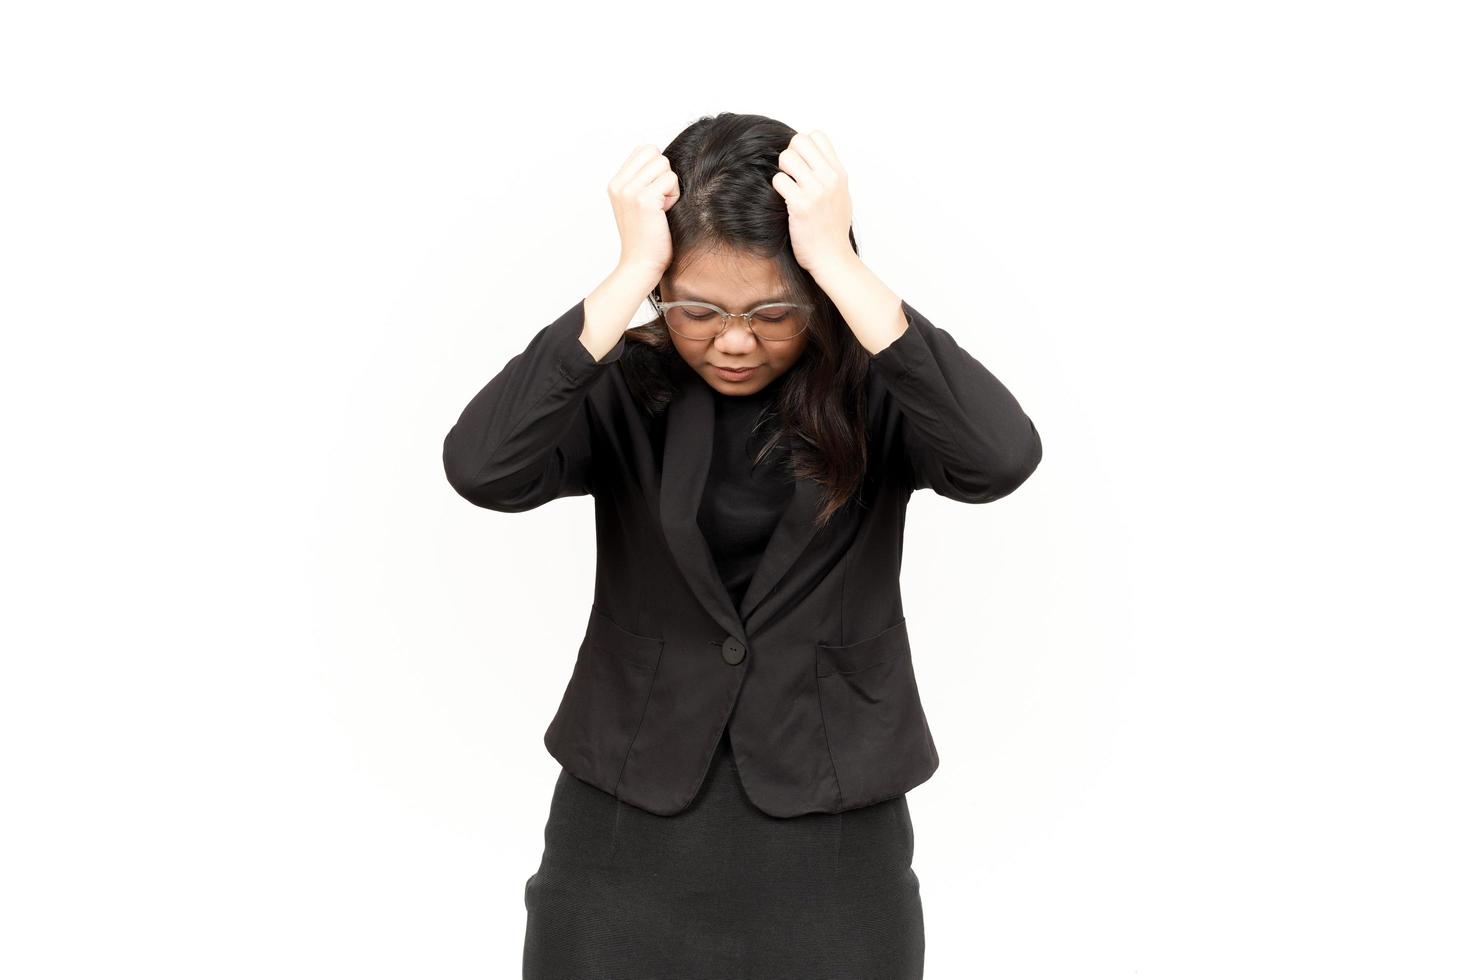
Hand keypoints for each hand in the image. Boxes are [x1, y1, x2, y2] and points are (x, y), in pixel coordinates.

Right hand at [607, 144, 680, 283]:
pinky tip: (664, 213)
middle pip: (655, 153)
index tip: (654, 192)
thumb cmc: (645, 238)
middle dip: (664, 175)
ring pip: (664, 164)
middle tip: (659, 201)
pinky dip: (673, 196)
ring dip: (670, 186)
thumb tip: (660, 158)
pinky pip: (671, 180)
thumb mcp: (636, 203)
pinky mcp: (644, 199)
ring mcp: (629, 191)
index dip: (657, 168)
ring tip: (661, 208)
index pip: (644, 149)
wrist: (640, 264)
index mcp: (615, 183)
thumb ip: (642, 180)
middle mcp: (619, 184)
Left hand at [771, 131, 856, 275]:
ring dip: (782, 172)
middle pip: (799, 141)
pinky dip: (778, 189)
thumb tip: (812, 157)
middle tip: (791, 175)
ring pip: (786, 158)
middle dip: (790, 155)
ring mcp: (816, 191)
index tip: (802, 164)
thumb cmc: (833, 229)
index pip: (818, 135)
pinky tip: (785, 202)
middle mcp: (830, 178)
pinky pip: (779, 180)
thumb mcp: (841, 196)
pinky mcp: (800, 205)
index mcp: (839, 173)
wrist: (832, 257)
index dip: (804, 146)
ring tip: (788, 188)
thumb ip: (829, 175)